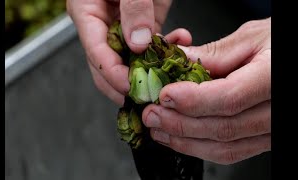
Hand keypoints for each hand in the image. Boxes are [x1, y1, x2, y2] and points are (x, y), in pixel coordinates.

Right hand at [66, 0, 171, 104]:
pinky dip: (167, 51)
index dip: (112, 74)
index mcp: (87, 12)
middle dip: (125, 85)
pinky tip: (179, 47)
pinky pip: (152, 48)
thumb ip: (134, 8)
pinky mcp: (144, 27)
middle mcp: (103, 25)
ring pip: (131, 62)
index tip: (130, 88)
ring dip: (150, 70)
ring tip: (166, 78)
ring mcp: (124, 29)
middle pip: (108, 66)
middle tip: (145, 97)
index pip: (95, 52)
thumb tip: (138, 43)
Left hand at [142, 18, 270, 164]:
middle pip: (223, 128)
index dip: (192, 101)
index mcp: (274, 79)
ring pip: (225, 147)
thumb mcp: (252, 37)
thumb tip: (176, 61)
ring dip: (185, 141)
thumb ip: (213, 54)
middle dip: (179, 124)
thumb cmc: (282, 43)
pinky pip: (232, 151)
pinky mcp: (263, 137)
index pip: (229, 98)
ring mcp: (272, 130)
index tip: (164, 95)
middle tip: (151, 114)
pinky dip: (201, 148)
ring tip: (158, 129)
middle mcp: (276, 111)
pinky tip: (180, 138)